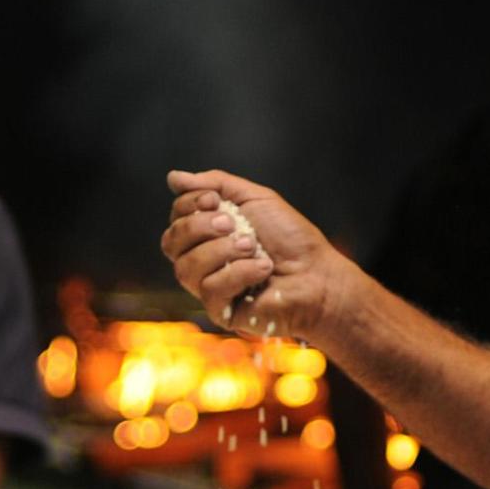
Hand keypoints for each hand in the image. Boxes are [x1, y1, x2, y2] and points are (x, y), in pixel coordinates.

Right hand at [160, 169, 350, 341]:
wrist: (318, 274)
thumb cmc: (291, 238)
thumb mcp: (255, 199)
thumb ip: (216, 185)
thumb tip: (173, 177)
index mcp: (207, 235)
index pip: (176, 218)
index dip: (190, 205)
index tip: (217, 201)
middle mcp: (203, 262)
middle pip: (171, 242)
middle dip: (200, 227)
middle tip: (232, 224)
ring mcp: (209, 288)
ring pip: (186, 268)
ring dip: (221, 251)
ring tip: (253, 246)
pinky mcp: (221, 311)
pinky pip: (210, 289)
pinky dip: (239, 273)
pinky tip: (263, 269)